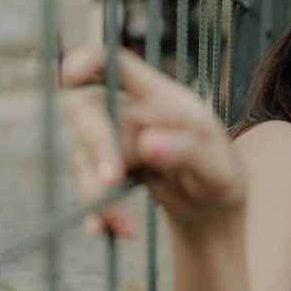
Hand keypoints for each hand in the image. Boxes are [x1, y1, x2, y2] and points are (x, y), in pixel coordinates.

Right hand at [61, 45, 246, 237]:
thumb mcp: (218, 166)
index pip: (117, 63)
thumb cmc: (221, 176)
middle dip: (95, 144)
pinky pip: (87, 185)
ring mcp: (117, 143)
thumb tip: (147, 144)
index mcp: (160, 98)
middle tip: (112, 181)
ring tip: (127, 227)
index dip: (88, 59)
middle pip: (86, 108)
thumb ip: (187, 150)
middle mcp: (132, 114)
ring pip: (83, 155)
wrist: (213, 213)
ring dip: (97, 191)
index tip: (70, 76)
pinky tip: (104, 231)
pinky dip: (96, 209)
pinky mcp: (109, 172)